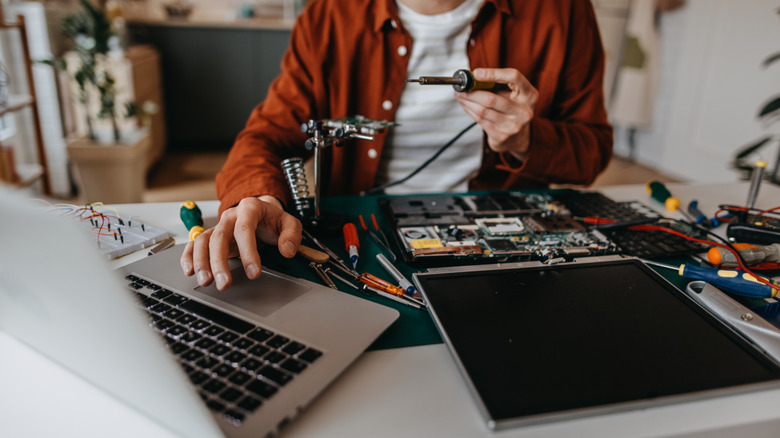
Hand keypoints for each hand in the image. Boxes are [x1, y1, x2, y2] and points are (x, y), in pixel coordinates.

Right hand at [180, 195, 301, 290]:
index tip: (254, 272)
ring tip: (206, 281)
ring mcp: (219, 226)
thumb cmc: (274, 220)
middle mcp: (230, 216)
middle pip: (219, 237)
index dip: (248, 252)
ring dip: (202, 262)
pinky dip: (189, 257)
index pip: (244, 229)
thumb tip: (287, 250)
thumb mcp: (290, 223)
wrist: (263, 212)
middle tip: (225, 283)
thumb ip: (292, 235)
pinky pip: (194, 244)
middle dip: (220, 262)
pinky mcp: (211, 236)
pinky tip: (190, 271)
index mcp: (250, 208)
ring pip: (203, 241)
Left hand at [454, 68, 537, 159]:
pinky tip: (466, 105)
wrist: (518, 137)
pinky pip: (480, 120)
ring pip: (482, 110)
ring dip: (467, 101)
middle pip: (491, 99)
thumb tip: (471, 78)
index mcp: (530, 95)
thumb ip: (496, 85)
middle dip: (471, 92)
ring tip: (459, 95)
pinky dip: (469, 110)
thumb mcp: (511, 94)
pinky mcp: (501, 136)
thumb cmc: (512, 109)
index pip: (513, 77)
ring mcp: (513, 126)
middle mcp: (524, 111)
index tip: (476, 73)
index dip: (493, 73)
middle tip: (460, 87)